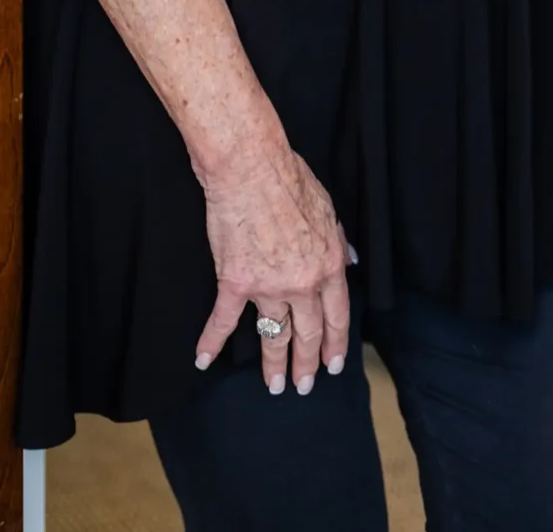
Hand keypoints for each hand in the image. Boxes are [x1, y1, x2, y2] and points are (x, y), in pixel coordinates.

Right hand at [194, 143, 350, 394]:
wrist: (250, 167)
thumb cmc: (289, 178)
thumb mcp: (328, 208)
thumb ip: (338, 240)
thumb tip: (349, 262)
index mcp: (328, 264)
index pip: (337, 316)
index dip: (335, 344)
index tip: (332, 365)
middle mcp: (302, 283)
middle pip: (308, 333)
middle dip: (307, 363)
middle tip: (304, 385)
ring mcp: (268, 286)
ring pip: (274, 334)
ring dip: (274, 363)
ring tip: (275, 386)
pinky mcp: (235, 282)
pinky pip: (223, 320)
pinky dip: (211, 342)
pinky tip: (203, 359)